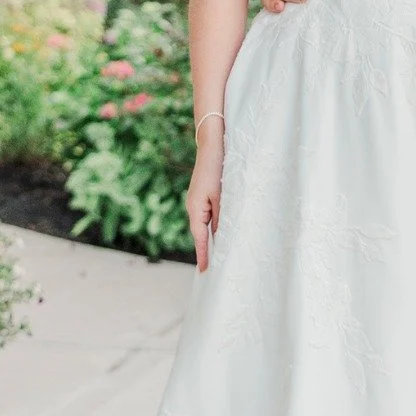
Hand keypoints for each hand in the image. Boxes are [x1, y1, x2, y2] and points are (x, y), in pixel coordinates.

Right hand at [186, 128, 224, 271]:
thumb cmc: (217, 168)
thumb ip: (221, 215)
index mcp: (196, 209)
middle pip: (200, 233)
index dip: (203, 254)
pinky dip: (212, 224)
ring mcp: (197, 201)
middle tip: (212, 268)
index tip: (204, 271)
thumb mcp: (221, 194)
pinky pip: (206, 215)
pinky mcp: (202, 195)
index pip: (200, 238)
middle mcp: (193, 206)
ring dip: (210, 237)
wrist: (212, 144)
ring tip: (218, 254)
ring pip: (204, 224)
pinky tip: (219, 229)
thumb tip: (221, 235)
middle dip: (206, 249)